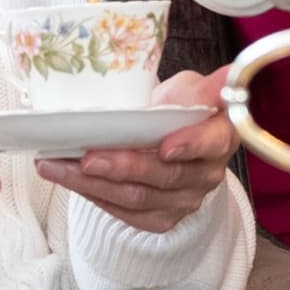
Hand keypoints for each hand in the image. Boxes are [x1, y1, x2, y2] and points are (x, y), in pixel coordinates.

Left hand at [40, 69, 234, 237]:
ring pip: (136, 198)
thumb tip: (230, 71)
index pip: (210, 143)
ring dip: (94, 183)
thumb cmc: (178, 110)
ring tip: (58, 165)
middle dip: (123, 167)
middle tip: (88, 157)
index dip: (189, 145)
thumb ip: (205, 85)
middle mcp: (206, 174)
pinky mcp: (159, 218)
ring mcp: (183, 200)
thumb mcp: (190, 88)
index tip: (165, 146)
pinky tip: (67, 178)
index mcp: (220, 137)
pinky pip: (124, 213)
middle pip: (164, 176)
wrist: (166, 140)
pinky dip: (92, 195)